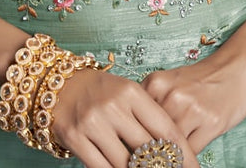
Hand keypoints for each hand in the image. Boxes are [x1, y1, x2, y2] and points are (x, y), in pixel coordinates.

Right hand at [52, 66, 200, 167]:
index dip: (183, 155)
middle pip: (147, 150)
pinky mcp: (74, 137)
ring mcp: (92, 122)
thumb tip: (172, 153)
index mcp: (132, 92)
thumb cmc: (103, 92)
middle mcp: (113, 106)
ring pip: (124, 164)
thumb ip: (148, 119)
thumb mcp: (128, 95)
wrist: (63, 85)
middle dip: (163, 167)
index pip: (165, 129)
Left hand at [140, 45, 245, 154]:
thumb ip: (154, 105)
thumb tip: (137, 138)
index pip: (135, 121)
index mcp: (155, 83)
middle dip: (150, 152)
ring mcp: (191, 109)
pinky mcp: (211, 123)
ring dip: (169, 157)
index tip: (131, 152)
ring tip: (168, 159)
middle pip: (150, 136)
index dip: (134, 140)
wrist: (238, 66)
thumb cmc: (203, 79)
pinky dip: (186, 159)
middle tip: (151, 158)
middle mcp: (171, 95)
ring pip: (170, 148)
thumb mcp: (171, 84)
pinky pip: (190, 153)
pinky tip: (186, 158)